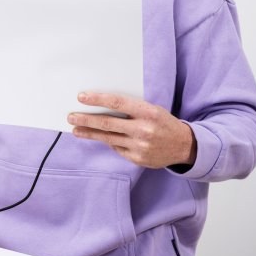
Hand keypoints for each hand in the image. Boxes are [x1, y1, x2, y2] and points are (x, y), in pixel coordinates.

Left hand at [67, 92, 196, 168]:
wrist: (184, 146)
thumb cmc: (162, 122)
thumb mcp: (151, 109)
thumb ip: (130, 108)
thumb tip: (101, 105)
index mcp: (148, 112)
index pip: (117, 103)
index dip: (97, 99)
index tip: (81, 97)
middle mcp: (144, 129)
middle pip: (107, 123)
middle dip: (86, 119)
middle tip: (71, 116)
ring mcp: (140, 146)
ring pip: (108, 138)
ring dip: (89, 133)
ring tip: (75, 128)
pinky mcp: (138, 158)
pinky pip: (117, 148)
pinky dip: (108, 142)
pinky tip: (99, 137)